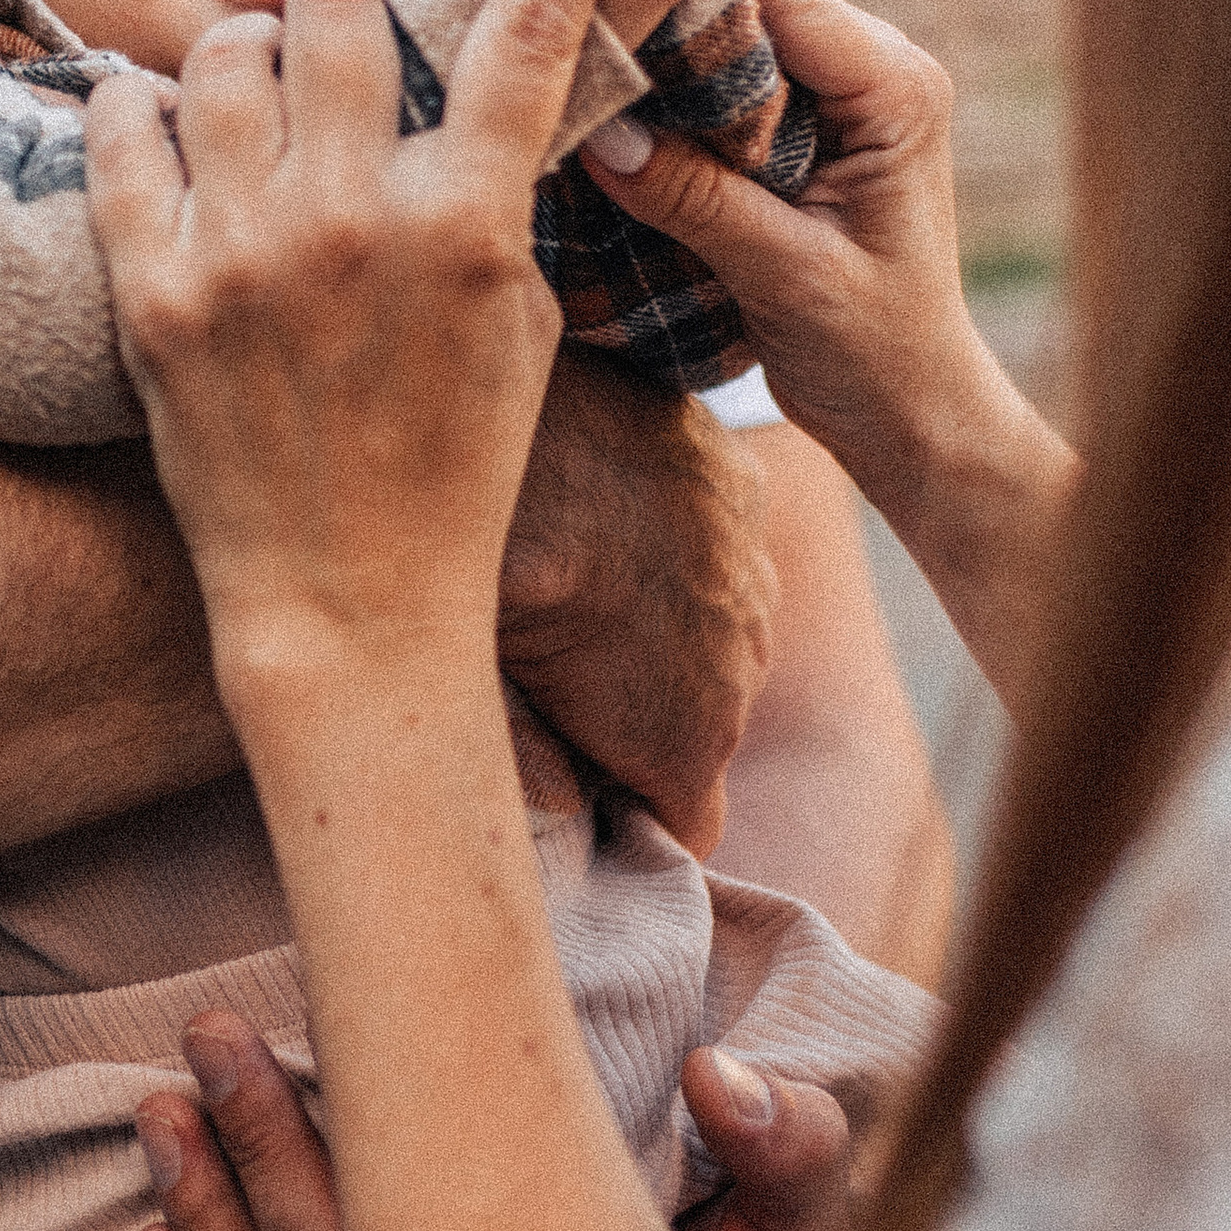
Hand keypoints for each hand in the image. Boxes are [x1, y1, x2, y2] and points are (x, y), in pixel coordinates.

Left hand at [87, 0, 630, 705]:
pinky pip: (123, 128)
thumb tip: (466, 70)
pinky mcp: (150, 293)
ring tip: (252, 114)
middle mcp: (357, 220)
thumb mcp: (515, 316)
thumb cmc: (452, 462)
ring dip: (242, 58)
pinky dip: (142, 113)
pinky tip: (166, 137)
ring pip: (222, 50)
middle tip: (335, 43)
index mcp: (470, 223)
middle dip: (338, 1)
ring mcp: (244, 253)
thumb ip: (492, 186)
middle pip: (334, 0)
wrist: (349, 609)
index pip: (527, 26)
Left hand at [496, 347, 771, 852]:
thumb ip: (522, 766)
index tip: (564, 781)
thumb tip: (557, 808)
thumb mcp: (476, 680)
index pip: (685, 833)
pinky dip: (674, 541)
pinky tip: (605, 517)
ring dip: (660, 628)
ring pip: (716, 633)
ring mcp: (753, 568)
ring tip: (571, 588)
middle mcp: (744, 664)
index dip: (622, 817)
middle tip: (545, 676)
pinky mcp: (742, 481)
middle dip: (634, 721)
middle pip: (698, 730)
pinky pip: (719, 542)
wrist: (530, 397)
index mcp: (684, 740)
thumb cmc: (483, 556)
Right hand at [583, 0, 1078, 707]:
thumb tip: (598, 133)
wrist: (916, 416)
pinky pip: (711, 70)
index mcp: (888, 84)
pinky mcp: (789, 123)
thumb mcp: (787, 279)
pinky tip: (578, 22)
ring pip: (719, 17)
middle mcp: (866, 65)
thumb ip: (698, 201)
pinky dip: (651, 53)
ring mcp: (826, 90)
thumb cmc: (878, 355)